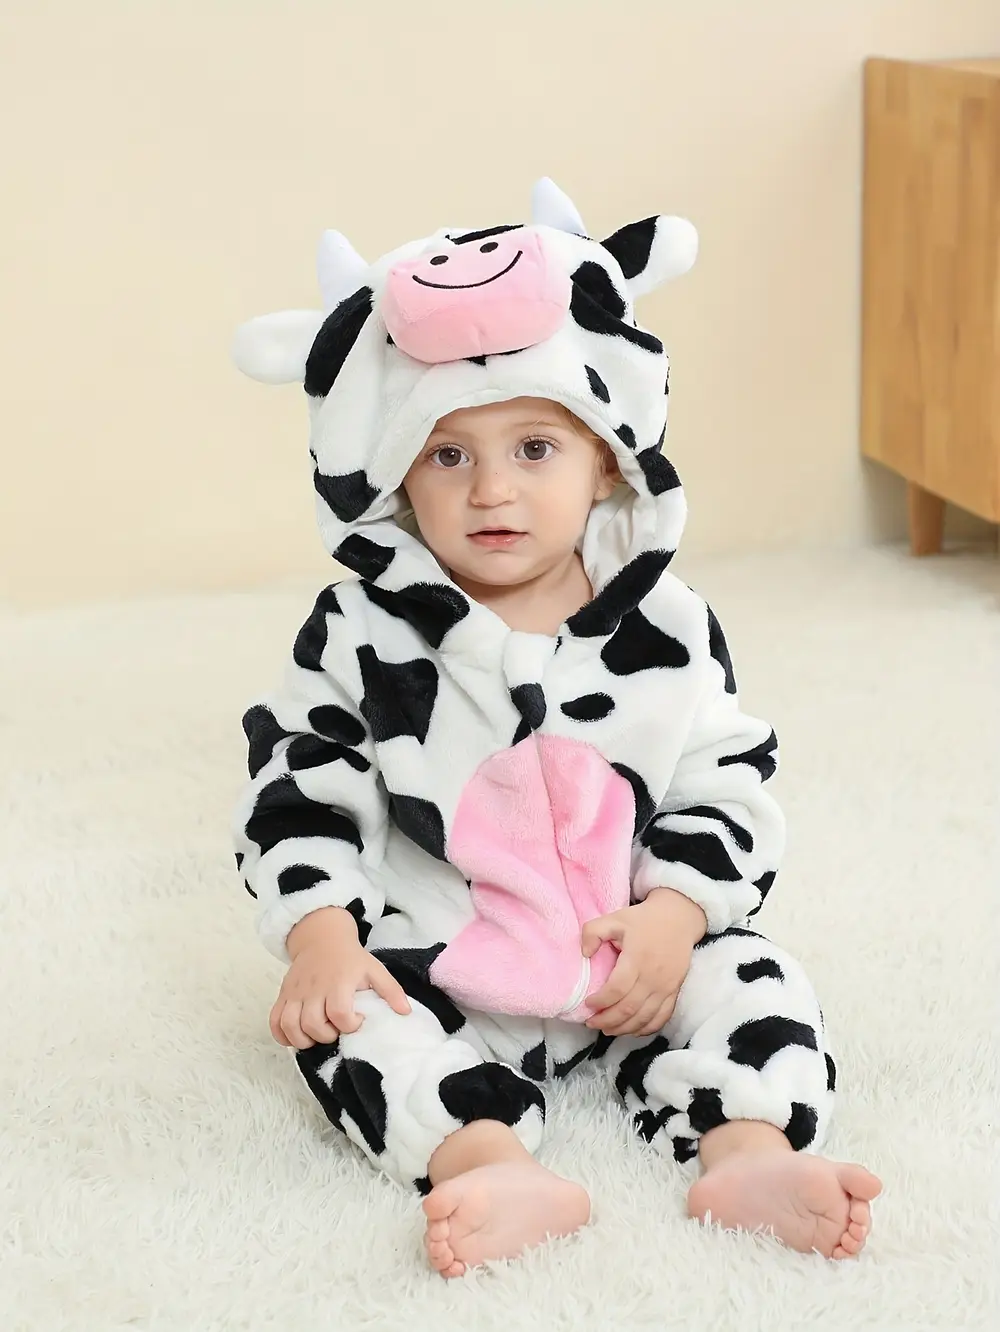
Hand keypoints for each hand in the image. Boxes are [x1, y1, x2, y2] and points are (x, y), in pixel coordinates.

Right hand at [270, 906, 410, 1049]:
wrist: (321, 937)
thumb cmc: (350, 958)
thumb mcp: (374, 969)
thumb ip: (390, 991)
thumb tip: (405, 1012)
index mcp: (338, 982)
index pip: (339, 1013)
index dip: (349, 1025)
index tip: (358, 1021)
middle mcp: (314, 988)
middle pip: (312, 1024)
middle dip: (326, 1036)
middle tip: (336, 1029)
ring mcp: (295, 992)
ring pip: (291, 1026)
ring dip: (304, 1039)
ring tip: (318, 1035)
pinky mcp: (283, 995)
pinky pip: (274, 1021)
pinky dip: (282, 1035)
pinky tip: (297, 1036)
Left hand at [580, 888, 706, 1036]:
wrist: (678, 918)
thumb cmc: (643, 920)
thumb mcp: (614, 918)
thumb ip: (593, 931)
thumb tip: (584, 953)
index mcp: (637, 958)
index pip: (617, 989)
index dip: (600, 1001)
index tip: (587, 1004)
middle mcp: (653, 977)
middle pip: (628, 1009)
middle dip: (607, 1020)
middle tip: (591, 1023)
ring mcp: (666, 987)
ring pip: (644, 1018)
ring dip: (623, 1029)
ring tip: (606, 1029)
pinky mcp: (674, 991)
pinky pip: (661, 1018)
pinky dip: (645, 1029)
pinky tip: (631, 1030)